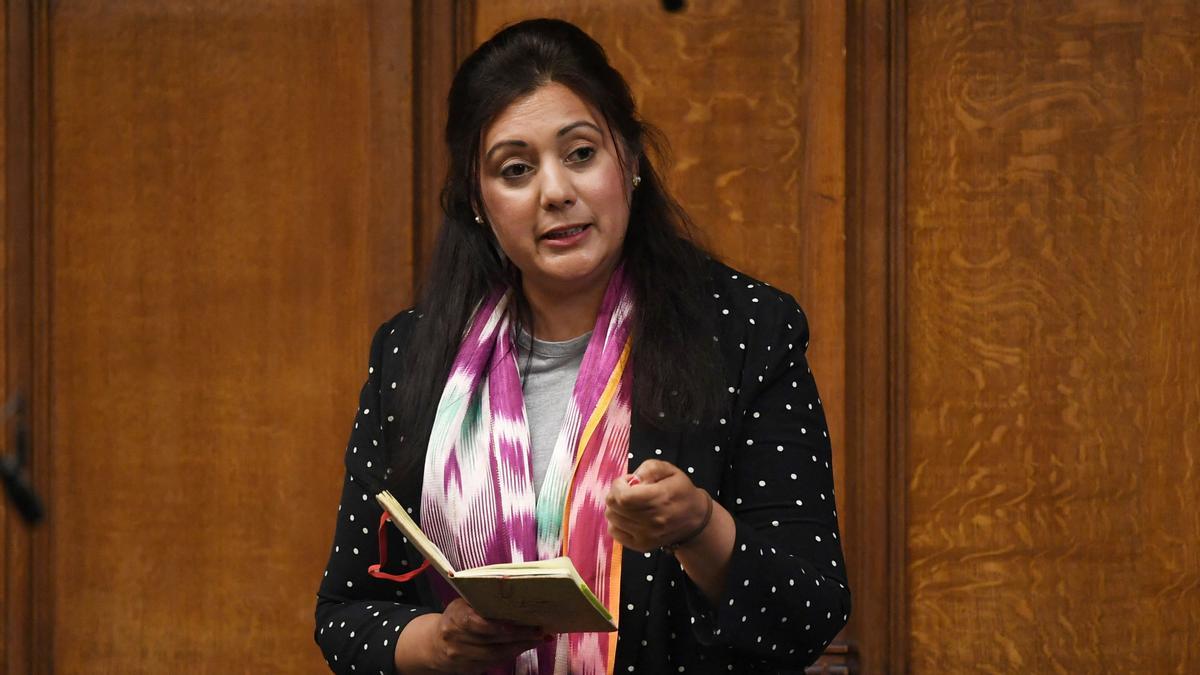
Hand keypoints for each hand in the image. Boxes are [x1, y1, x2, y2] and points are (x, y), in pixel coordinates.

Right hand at [394, 599, 544, 673]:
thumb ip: (481, 598)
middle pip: (492, 641)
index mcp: (455, 618)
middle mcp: (456, 640)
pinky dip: (511, 654)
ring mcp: (462, 657)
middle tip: (539, 630)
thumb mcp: (463, 603)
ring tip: (537, 638)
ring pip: (495, 655)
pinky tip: (523, 646)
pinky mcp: (469, 669)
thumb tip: (512, 589)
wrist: (435, 644)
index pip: (476, 623)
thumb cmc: (456, 617)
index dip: (498, 626)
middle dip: (519, 636)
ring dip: (519, 647)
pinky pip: (494, 663)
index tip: (518, 623)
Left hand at [604, 459, 709, 552]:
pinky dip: (616, 521)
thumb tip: (632, 480)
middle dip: (616, 493)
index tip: (626, 481)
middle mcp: (652, 521)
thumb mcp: (669, 470)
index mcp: (659, 499)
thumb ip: (649, 469)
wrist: (694, 518)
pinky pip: (614, 532)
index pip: (623, 497)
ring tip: (630, 503)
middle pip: (614, 507)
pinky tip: (628, 515)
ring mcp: (646, 536)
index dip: (618, 486)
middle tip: (629, 490)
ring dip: (616, 507)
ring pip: (612, 518)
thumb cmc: (680, 490)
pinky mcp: (641, 546)